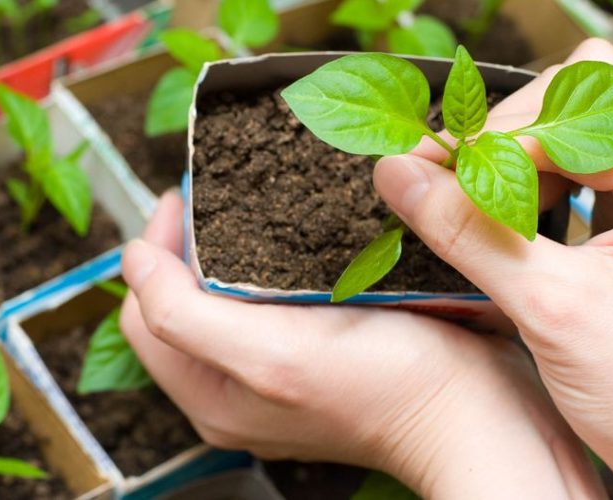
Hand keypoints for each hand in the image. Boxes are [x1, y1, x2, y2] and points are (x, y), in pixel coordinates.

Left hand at [120, 193, 603, 497]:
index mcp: (209, 392)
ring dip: (234, 246)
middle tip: (223, 192)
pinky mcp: (319, 357)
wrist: (480, 416)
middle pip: (180, 300)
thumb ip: (183, 315)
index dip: (158, 245)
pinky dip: (275, 262)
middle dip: (192, 240)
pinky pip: (274, 300)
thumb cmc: (390, 389)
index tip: (190, 197)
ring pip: (227, 296)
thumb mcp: (272, 355)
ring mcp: (278, 374)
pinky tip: (304, 237)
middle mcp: (236, 388)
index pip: (143, 308)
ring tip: (259, 206)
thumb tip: (132, 260)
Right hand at [374, 38, 612, 496]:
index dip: (489, 140)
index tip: (423, 171)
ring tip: (481, 211)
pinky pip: (579, 155)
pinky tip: (509, 218)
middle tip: (448, 187)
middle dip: (502, 138)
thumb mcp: (549, 311)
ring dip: (514, 156)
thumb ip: (469, 233)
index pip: (566, 114)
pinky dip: (531, 176)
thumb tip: (396, 174)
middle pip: (572, 94)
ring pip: (571, 118)